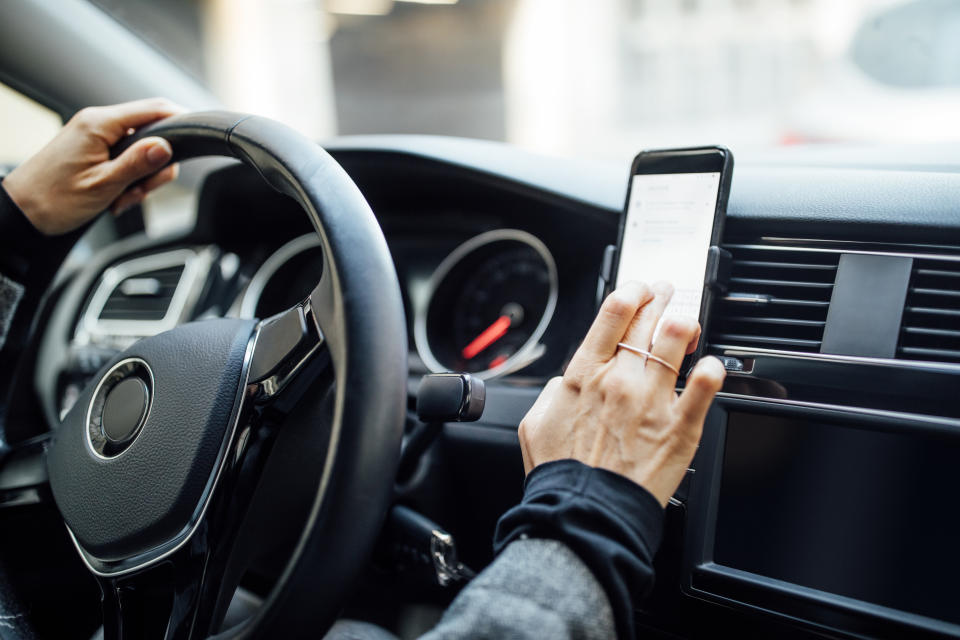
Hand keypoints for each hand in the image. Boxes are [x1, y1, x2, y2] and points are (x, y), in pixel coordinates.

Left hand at [2, 98, 184, 234]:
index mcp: (99, 124)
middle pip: (152, 134)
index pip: (154, 109)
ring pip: (141, 151)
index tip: (199, 137)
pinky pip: (126, 160)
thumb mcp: (103, 185)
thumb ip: (138, 163)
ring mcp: (95, 136)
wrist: (22, 213)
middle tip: (141, 191)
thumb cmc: (53, 200)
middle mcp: (97, 123)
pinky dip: (128, 180)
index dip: (181, 120)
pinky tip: (114, 197)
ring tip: (120, 198)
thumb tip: (167, 146)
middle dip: (155, 166)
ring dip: (140, 178)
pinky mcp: (94, 150)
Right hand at [518, 281, 725, 506]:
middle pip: (647, 319)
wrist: (586, 513)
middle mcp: (619, 379)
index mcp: (584, 375)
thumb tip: (567, 382)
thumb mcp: (536, 424)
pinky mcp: (679, 427)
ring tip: (688, 324)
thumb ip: (553, 394)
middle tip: (666, 294)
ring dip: (685, 324)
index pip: (613, 313)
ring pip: (677, 339)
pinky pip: (706, 388)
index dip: (631, 291)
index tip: (639, 289)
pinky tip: (713, 365)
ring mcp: (652, 400)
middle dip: (660, 298)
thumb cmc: (562, 475)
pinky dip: (713, 371)